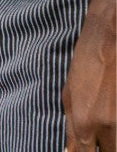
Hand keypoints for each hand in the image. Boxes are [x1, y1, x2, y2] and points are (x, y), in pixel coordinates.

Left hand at [63, 0, 116, 149]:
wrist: (110, 41)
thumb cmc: (86, 66)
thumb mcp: (69, 94)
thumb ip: (71, 126)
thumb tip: (72, 149)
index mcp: (83, 122)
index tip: (82, 151)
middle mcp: (105, 125)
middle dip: (103, 149)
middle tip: (98, 140)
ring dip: (112, 142)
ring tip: (104, 119)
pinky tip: (112, 116)